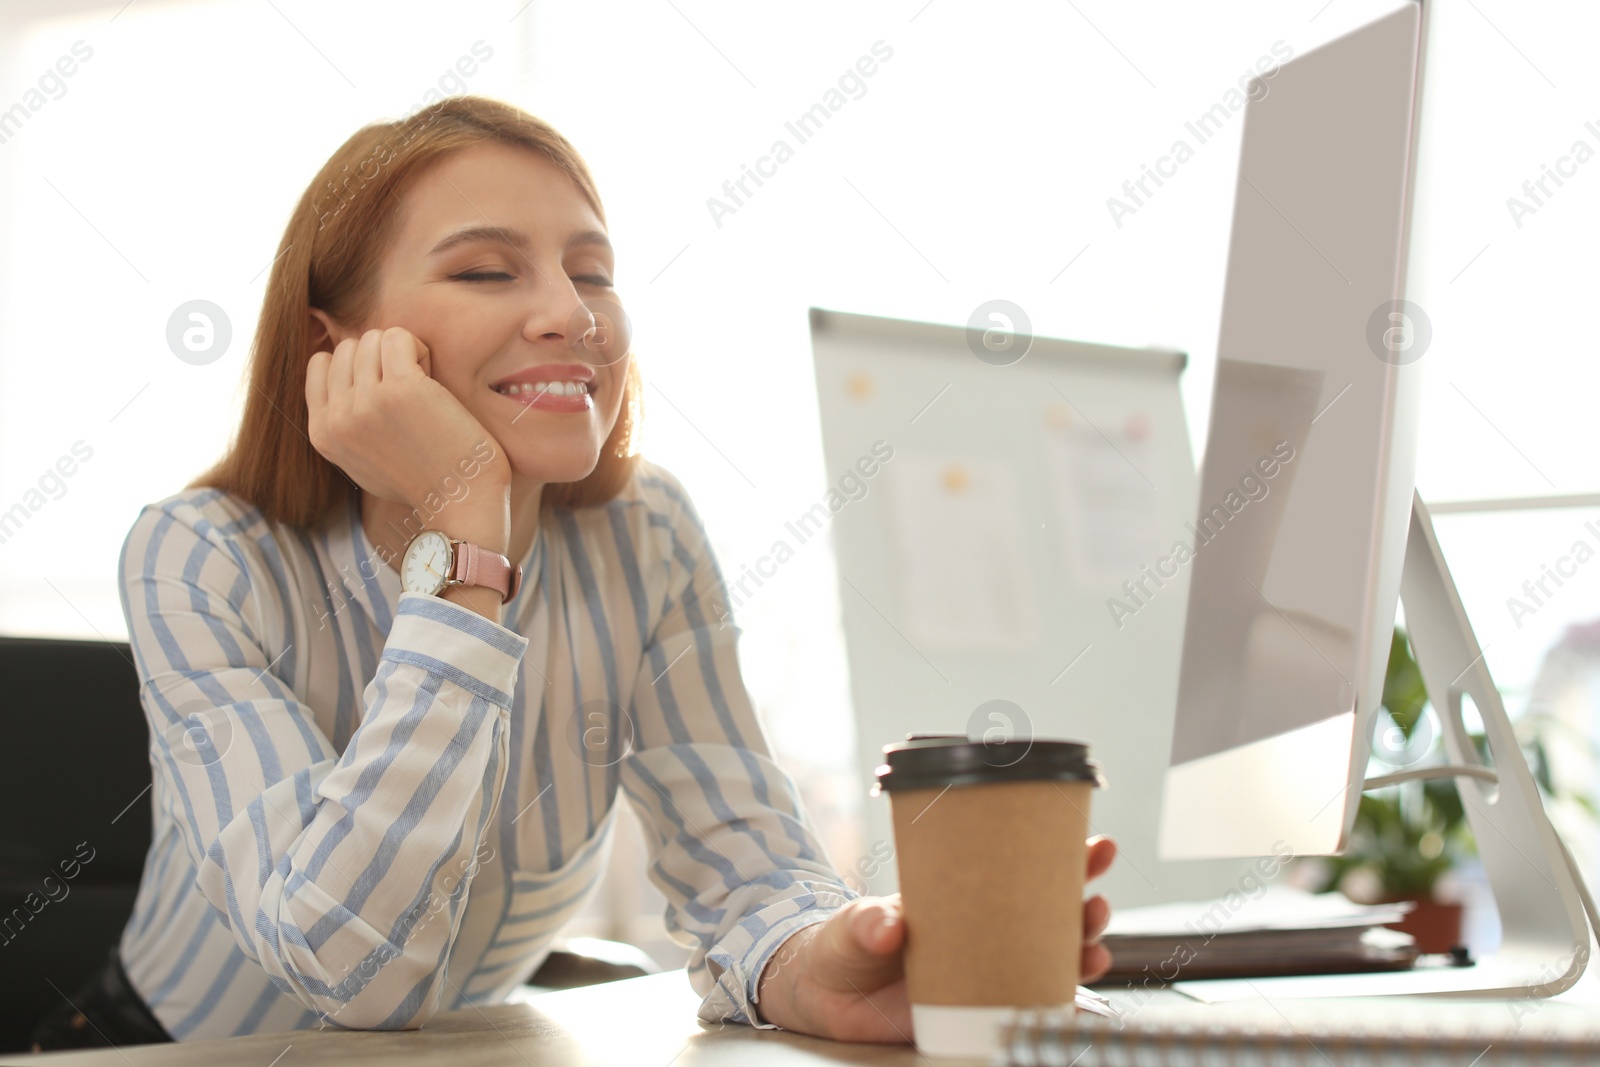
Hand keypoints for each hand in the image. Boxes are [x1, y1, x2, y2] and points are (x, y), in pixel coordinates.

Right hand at [305, 327, 511, 525]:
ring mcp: (366, 402)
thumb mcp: (361, 459)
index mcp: (322, 433)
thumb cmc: (422, 479)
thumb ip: (344, 424)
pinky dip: (419, 348)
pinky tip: (432, 376)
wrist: (459, 502)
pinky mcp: (401, 389)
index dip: (357, 367)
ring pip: (372, 338)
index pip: (321, 365)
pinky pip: (398, 336)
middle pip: (349, 348)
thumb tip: (340, 379)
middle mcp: (337, 418)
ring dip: (402, 353)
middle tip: (409, 389)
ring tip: (422, 386)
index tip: (383, 389)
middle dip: (381, 359)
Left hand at [754, 835, 1117, 1042]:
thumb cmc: (843, 943)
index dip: (1064, 857)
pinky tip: (1071, 1003)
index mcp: (962, 896)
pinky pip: (1022, 1008)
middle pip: (1049, 917)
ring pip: (1046, 962)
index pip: (1020, 870)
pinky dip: (1052, 1006)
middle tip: (1095, 902)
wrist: (822, 995)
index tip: (1094, 845)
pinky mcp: (972, 1014)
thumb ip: (867, 922)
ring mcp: (981, 973)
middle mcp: (981, 932)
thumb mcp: (852, 924)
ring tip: (1093, 950)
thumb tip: (888, 927)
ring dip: (1077, 956)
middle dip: (1083, 907)